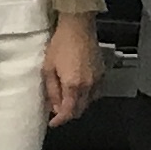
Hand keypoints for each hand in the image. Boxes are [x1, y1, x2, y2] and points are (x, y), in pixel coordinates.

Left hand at [43, 10, 102, 126]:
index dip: (60, 120)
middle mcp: (88, 86)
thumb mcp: (48, 68)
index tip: (53, 123)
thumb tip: (54, 107)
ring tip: (67, 99)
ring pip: (89, 102)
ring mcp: (97, 79)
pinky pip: (95, 92)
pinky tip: (79, 90)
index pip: (68, 112)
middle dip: (69, 113)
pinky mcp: (102, 72)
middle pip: (80, 109)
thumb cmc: (60, 44)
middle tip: (57, 111)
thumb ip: (52, 91)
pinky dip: (87, 96)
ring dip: (78, 105)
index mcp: (73, 85)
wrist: (78, 26)